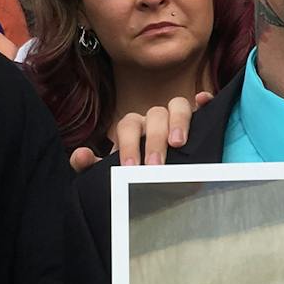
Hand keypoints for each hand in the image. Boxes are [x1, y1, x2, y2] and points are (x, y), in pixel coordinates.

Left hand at [68, 91, 213, 172]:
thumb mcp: (114, 172)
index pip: (128, 126)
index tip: (129, 168)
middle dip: (153, 140)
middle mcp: (154, 120)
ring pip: (177, 106)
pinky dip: (203, 100)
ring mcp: (177, 119)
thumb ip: (93, 166)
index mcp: (134, 129)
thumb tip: (80, 155)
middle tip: (154, 165)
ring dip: (178, 121)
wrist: (161, 182)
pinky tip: (203, 101)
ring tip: (178, 143)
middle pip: (153, 115)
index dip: (128, 145)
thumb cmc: (137, 173)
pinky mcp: (199, 122)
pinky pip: (201, 103)